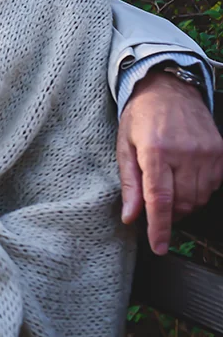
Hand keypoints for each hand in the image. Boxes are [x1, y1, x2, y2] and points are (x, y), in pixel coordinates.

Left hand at [118, 69, 222, 254]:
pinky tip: (185, 178)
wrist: (169, 89)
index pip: (160, 200)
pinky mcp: (220, 152)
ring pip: (198, 198)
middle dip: (168, 214)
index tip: (158, 247)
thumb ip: (129, 183)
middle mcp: (185, 153)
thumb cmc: (141, 117)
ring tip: (169, 187)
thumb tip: (130, 216)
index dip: (160, 228)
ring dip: (183, 203)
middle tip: (155, 207)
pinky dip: (198, 190)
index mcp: (156, 151)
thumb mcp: (124, 146)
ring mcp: (206, 153)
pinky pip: (213, 186)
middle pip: (181, 204)